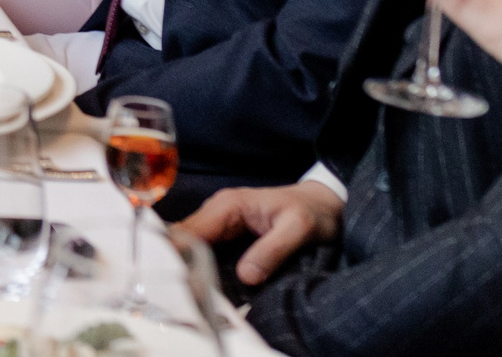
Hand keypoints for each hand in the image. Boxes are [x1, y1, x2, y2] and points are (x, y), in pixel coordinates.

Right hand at [175, 181, 344, 285]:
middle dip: (179, 265)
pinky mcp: (226, 238)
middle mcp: (216, 212)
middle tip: (181, 295)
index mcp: (229, 205)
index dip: (178, 254)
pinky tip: (200, 288)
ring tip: (187, 296)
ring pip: (190, 248)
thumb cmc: (312, 212)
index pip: (191, 230)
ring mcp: (219, 225)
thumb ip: (272, 250)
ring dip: (187, 269)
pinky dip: (199, 269)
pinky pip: (204, 253)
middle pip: (184, 240)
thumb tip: (246, 276)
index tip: (178, 282)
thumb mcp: (298, 229)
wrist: (323, 205)